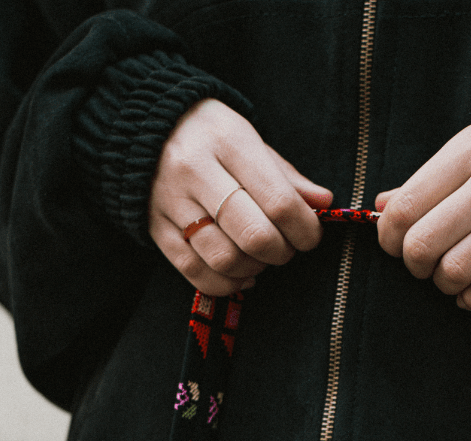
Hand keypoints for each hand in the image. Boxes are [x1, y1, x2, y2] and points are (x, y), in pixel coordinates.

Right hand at [149, 97, 332, 295]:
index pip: (278, 202)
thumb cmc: (212, 137)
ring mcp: (171, 201)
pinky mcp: (155, 227)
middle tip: (285, 247)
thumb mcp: (251, 141)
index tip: (310, 236)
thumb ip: (286, 176)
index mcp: (228, 141)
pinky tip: (240, 275)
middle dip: (281, 252)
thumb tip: (324, 203)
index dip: (304, 230)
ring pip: (225, 259)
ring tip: (260, 258)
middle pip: (253, 236)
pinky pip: (195, 272)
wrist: (146, 126)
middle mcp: (195, 170)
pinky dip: (226, 284)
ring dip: (254, 269)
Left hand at [375, 88, 470, 309]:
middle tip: (422, 265)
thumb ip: (431, 176)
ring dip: (444, 285)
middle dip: (414, 266)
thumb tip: (382, 207)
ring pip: (459, 270)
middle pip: (426, 244)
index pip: (406, 207)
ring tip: (450, 277)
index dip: (389, 238)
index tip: (396, 244)